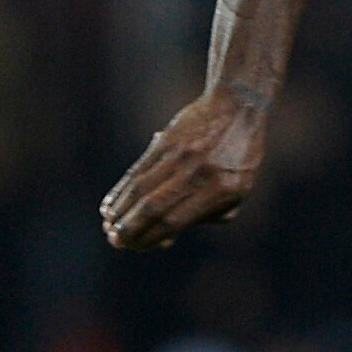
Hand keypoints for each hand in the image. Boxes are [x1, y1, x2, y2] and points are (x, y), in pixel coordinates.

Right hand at [100, 84, 269, 251]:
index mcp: (219, 191)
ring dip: (122, 210)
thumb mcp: (240, 189)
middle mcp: (197, 174)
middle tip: (116, 240)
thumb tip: (170, 234)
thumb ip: (212, 213)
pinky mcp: (166, 142)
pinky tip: (112, 203)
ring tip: (109, 224)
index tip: (137, 246)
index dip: (151, 236)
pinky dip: (123, 189)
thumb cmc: (241, 154)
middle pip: (153, 207)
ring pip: (141, 188)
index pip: (174, 220)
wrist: (238, 106)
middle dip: (130, 228)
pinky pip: (139, 170)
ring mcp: (180, 156)